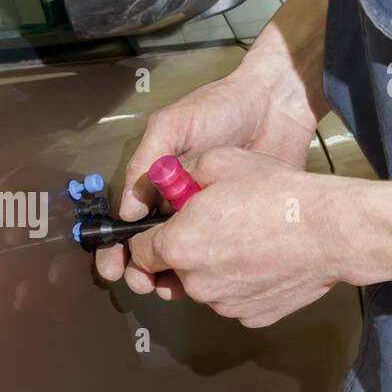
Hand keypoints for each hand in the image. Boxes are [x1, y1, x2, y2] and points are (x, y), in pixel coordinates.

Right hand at [96, 0, 334, 292]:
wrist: (278, 104)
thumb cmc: (220, 108)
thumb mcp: (172, 126)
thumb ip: (145, 163)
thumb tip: (126, 213)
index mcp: (158, 183)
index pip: (128, 223)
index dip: (116, 248)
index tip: (113, 267)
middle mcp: (179, 205)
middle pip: (153, 249)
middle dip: (141, 270)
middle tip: (142, 283)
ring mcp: (211, 218)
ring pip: (185, 259)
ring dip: (173, 278)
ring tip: (171, 287)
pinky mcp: (242, 225)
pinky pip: (221, 256)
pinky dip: (210, 272)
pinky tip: (207, 280)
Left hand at [125, 147, 344, 327]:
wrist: (332, 231)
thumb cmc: (278, 194)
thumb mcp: (220, 162)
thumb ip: (180, 174)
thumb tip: (166, 181)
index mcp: (178, 246)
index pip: (138, 252)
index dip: (148, 237)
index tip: (162, 228)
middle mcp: (195, 283)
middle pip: (172, 271)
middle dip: (183, 251)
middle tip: (212, 227)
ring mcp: (224, 305)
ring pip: (204, 286)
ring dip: (212, 268)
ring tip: (246, 239)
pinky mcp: (251, 316)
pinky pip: (234, 298)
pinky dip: (241, 282)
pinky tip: (263, 258)